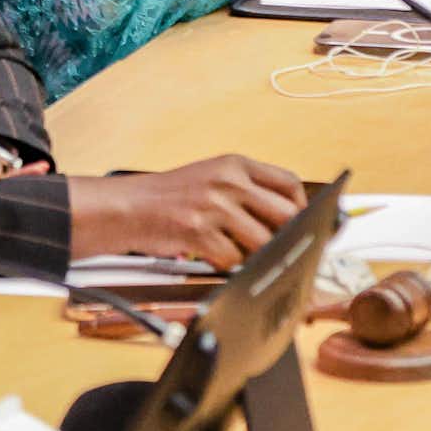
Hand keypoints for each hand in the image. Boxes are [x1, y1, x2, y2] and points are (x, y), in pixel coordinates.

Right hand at [69, 155, 304, 267]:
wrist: (128, 206)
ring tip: (244, 255)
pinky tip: (218, 258)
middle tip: (281, 249)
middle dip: (287, 236)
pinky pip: (234, 259)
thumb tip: (286, 217)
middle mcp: (228, 181)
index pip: (288, 182)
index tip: (302, 222)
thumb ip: (246, 190)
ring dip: (258, 256)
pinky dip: (231, 266)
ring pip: (263, 241)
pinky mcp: (199, 231)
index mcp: (234, 164)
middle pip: (285, 214)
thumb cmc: (169, 196)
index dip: (302, 206)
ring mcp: (214, 206)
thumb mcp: (211, 177)